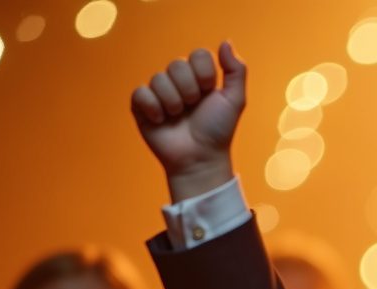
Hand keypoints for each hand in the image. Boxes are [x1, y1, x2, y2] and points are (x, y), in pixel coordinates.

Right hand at [131, 42, 246, 201]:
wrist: (200, 158)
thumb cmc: (218, 130)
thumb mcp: (235, 100)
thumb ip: (236, 70)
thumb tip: (225, 41)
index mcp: (200, 76)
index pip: (198, 55)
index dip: (205, 74)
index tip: (210, 92)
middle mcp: (178, 81)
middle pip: (177, 64)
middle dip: (190, 91)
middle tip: (193, 108)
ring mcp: (159, 92)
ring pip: (159, 79)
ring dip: (173, 102)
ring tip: (178, 118)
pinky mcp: (141, 106)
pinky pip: (140, 92)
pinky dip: (153, 108)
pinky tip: (162, 121)